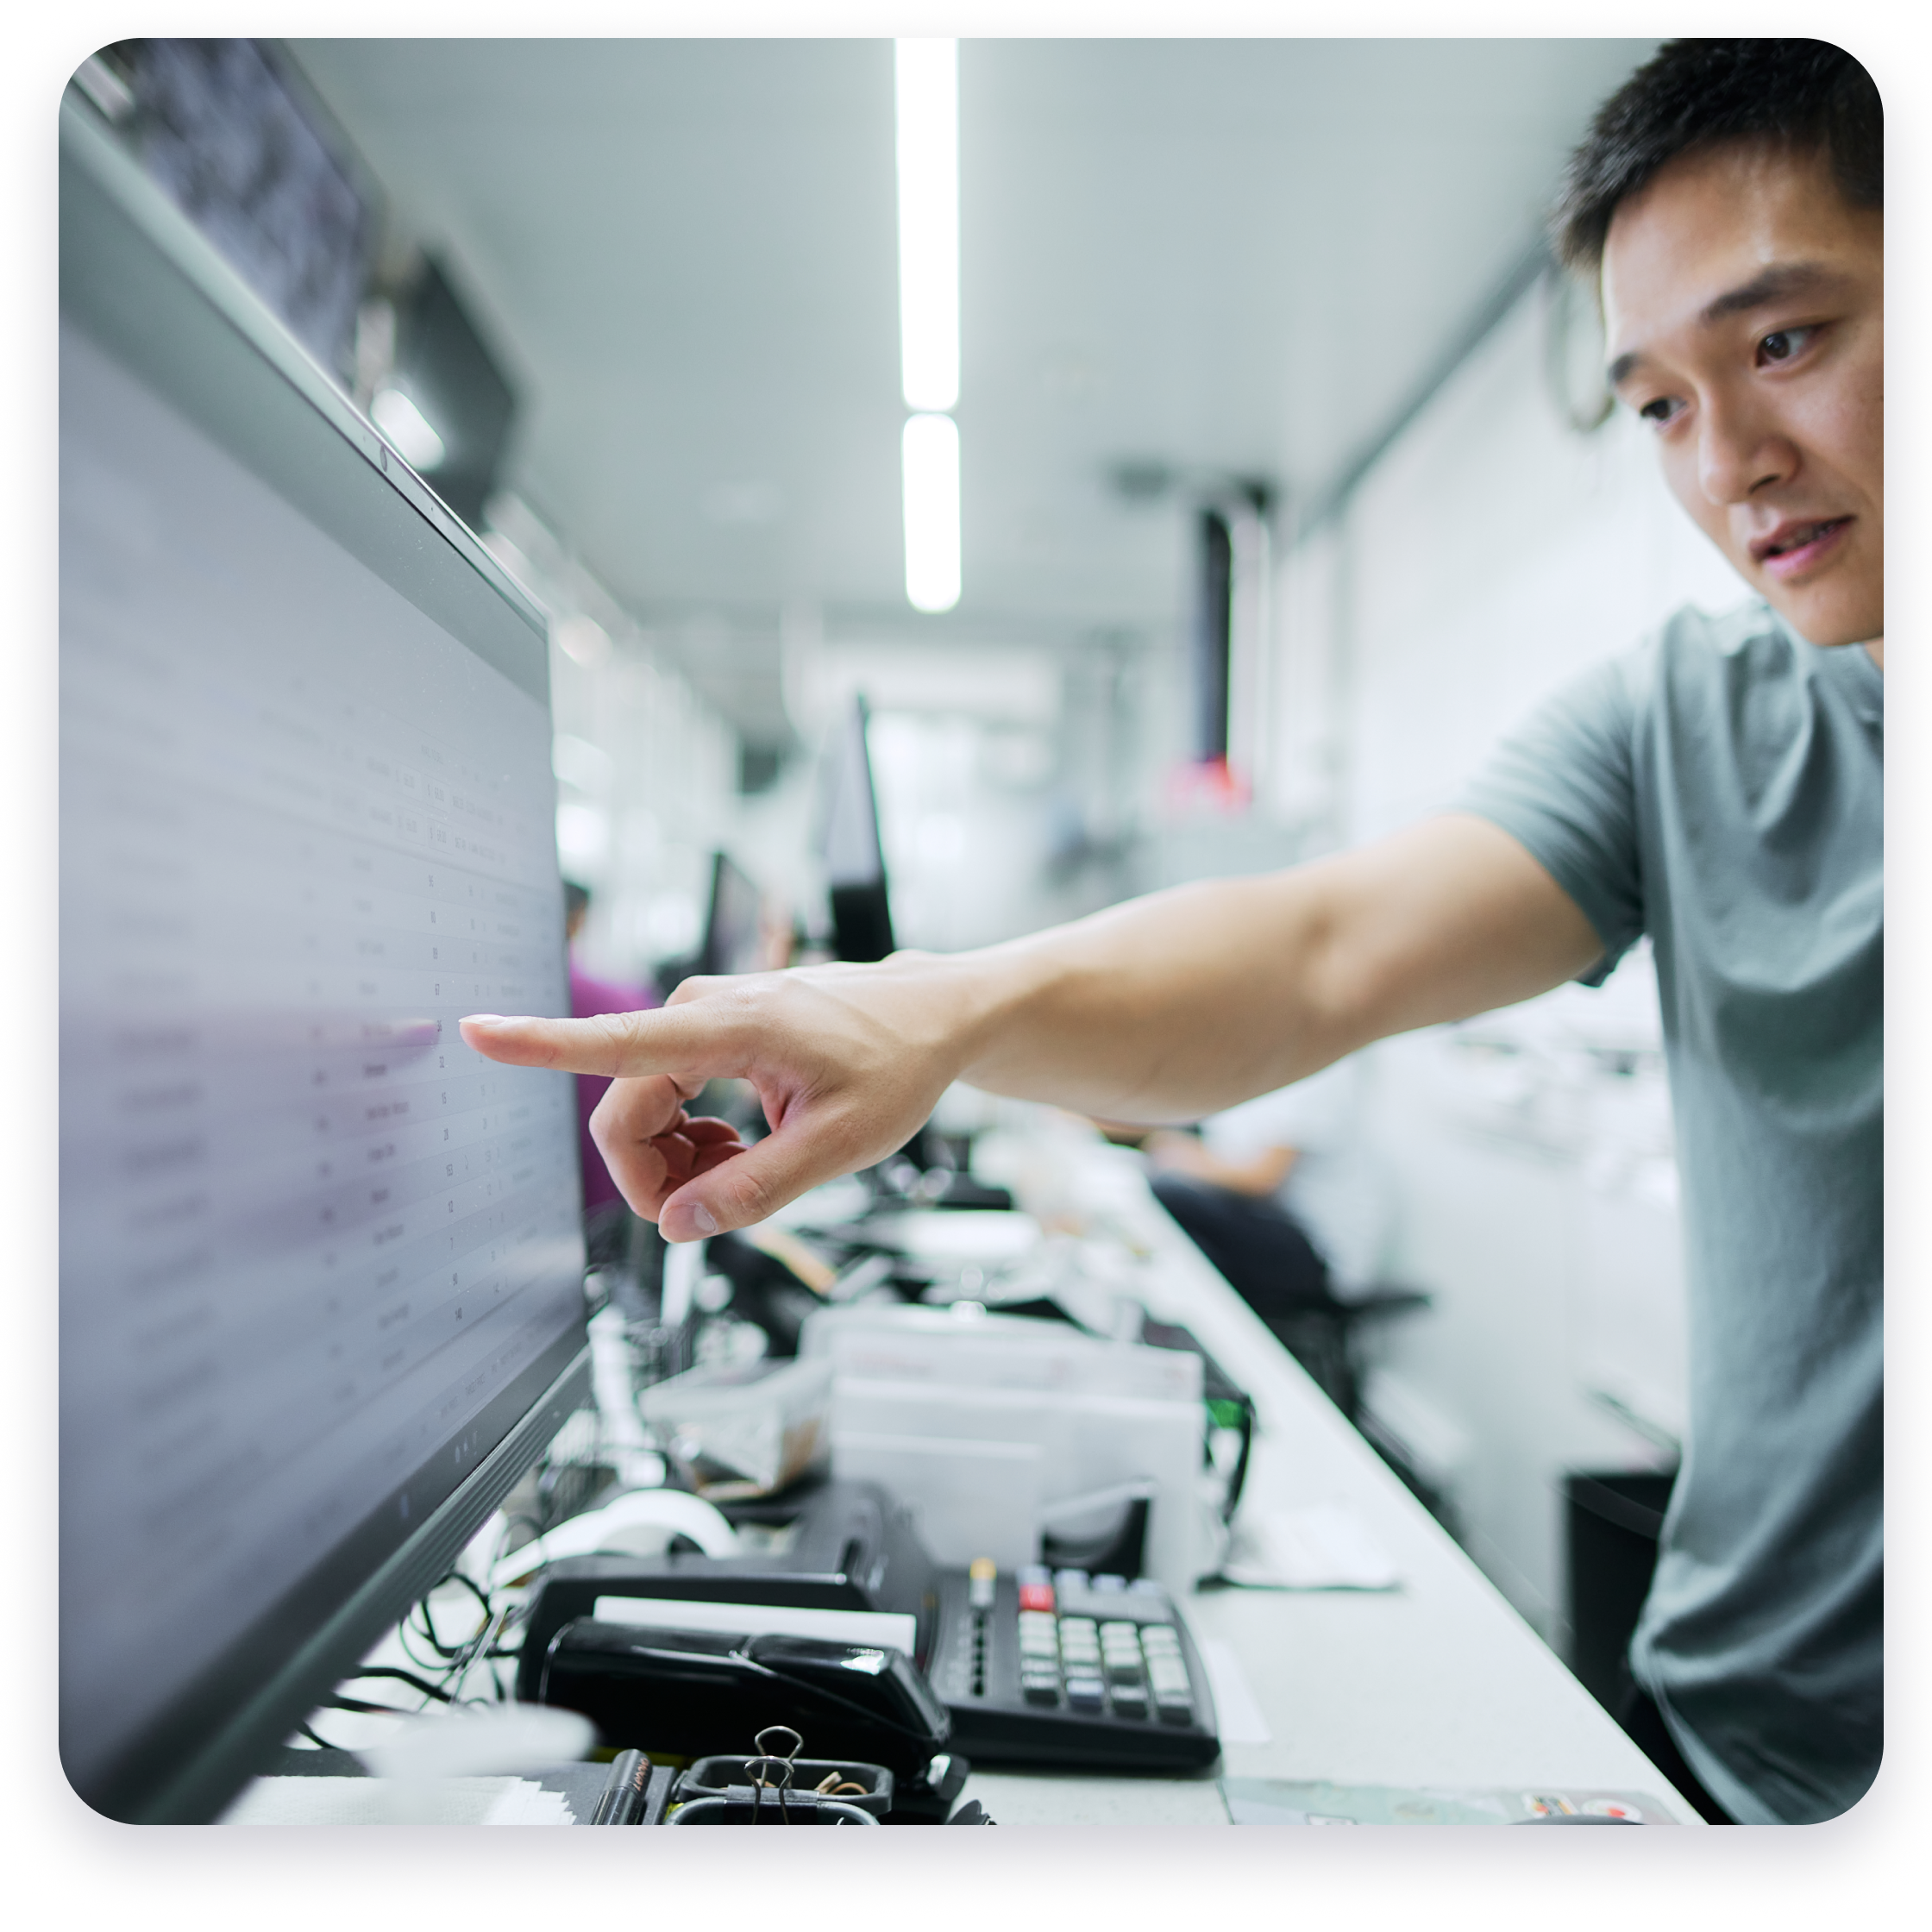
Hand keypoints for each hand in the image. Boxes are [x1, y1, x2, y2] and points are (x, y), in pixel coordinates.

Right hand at [460, 955, 971, 1240]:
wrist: (929, 1017)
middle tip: (722, 1205)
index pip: (621, 1040)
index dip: (541, 1043)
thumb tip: (676, 1226)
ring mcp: (699, 1014)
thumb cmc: (896, 1068)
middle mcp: (701, 1009)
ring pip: (639, 1112)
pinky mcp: (703, 1028)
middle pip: (624, 1116)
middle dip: (656, 1177)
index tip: (475, 1030)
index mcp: (734, 1026)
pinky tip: (735, 1146)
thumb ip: (757, 1189)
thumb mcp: (842, 1145)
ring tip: (745, 1167)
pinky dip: (688, 1139)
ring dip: (676, 1161)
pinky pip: (660, 1097)